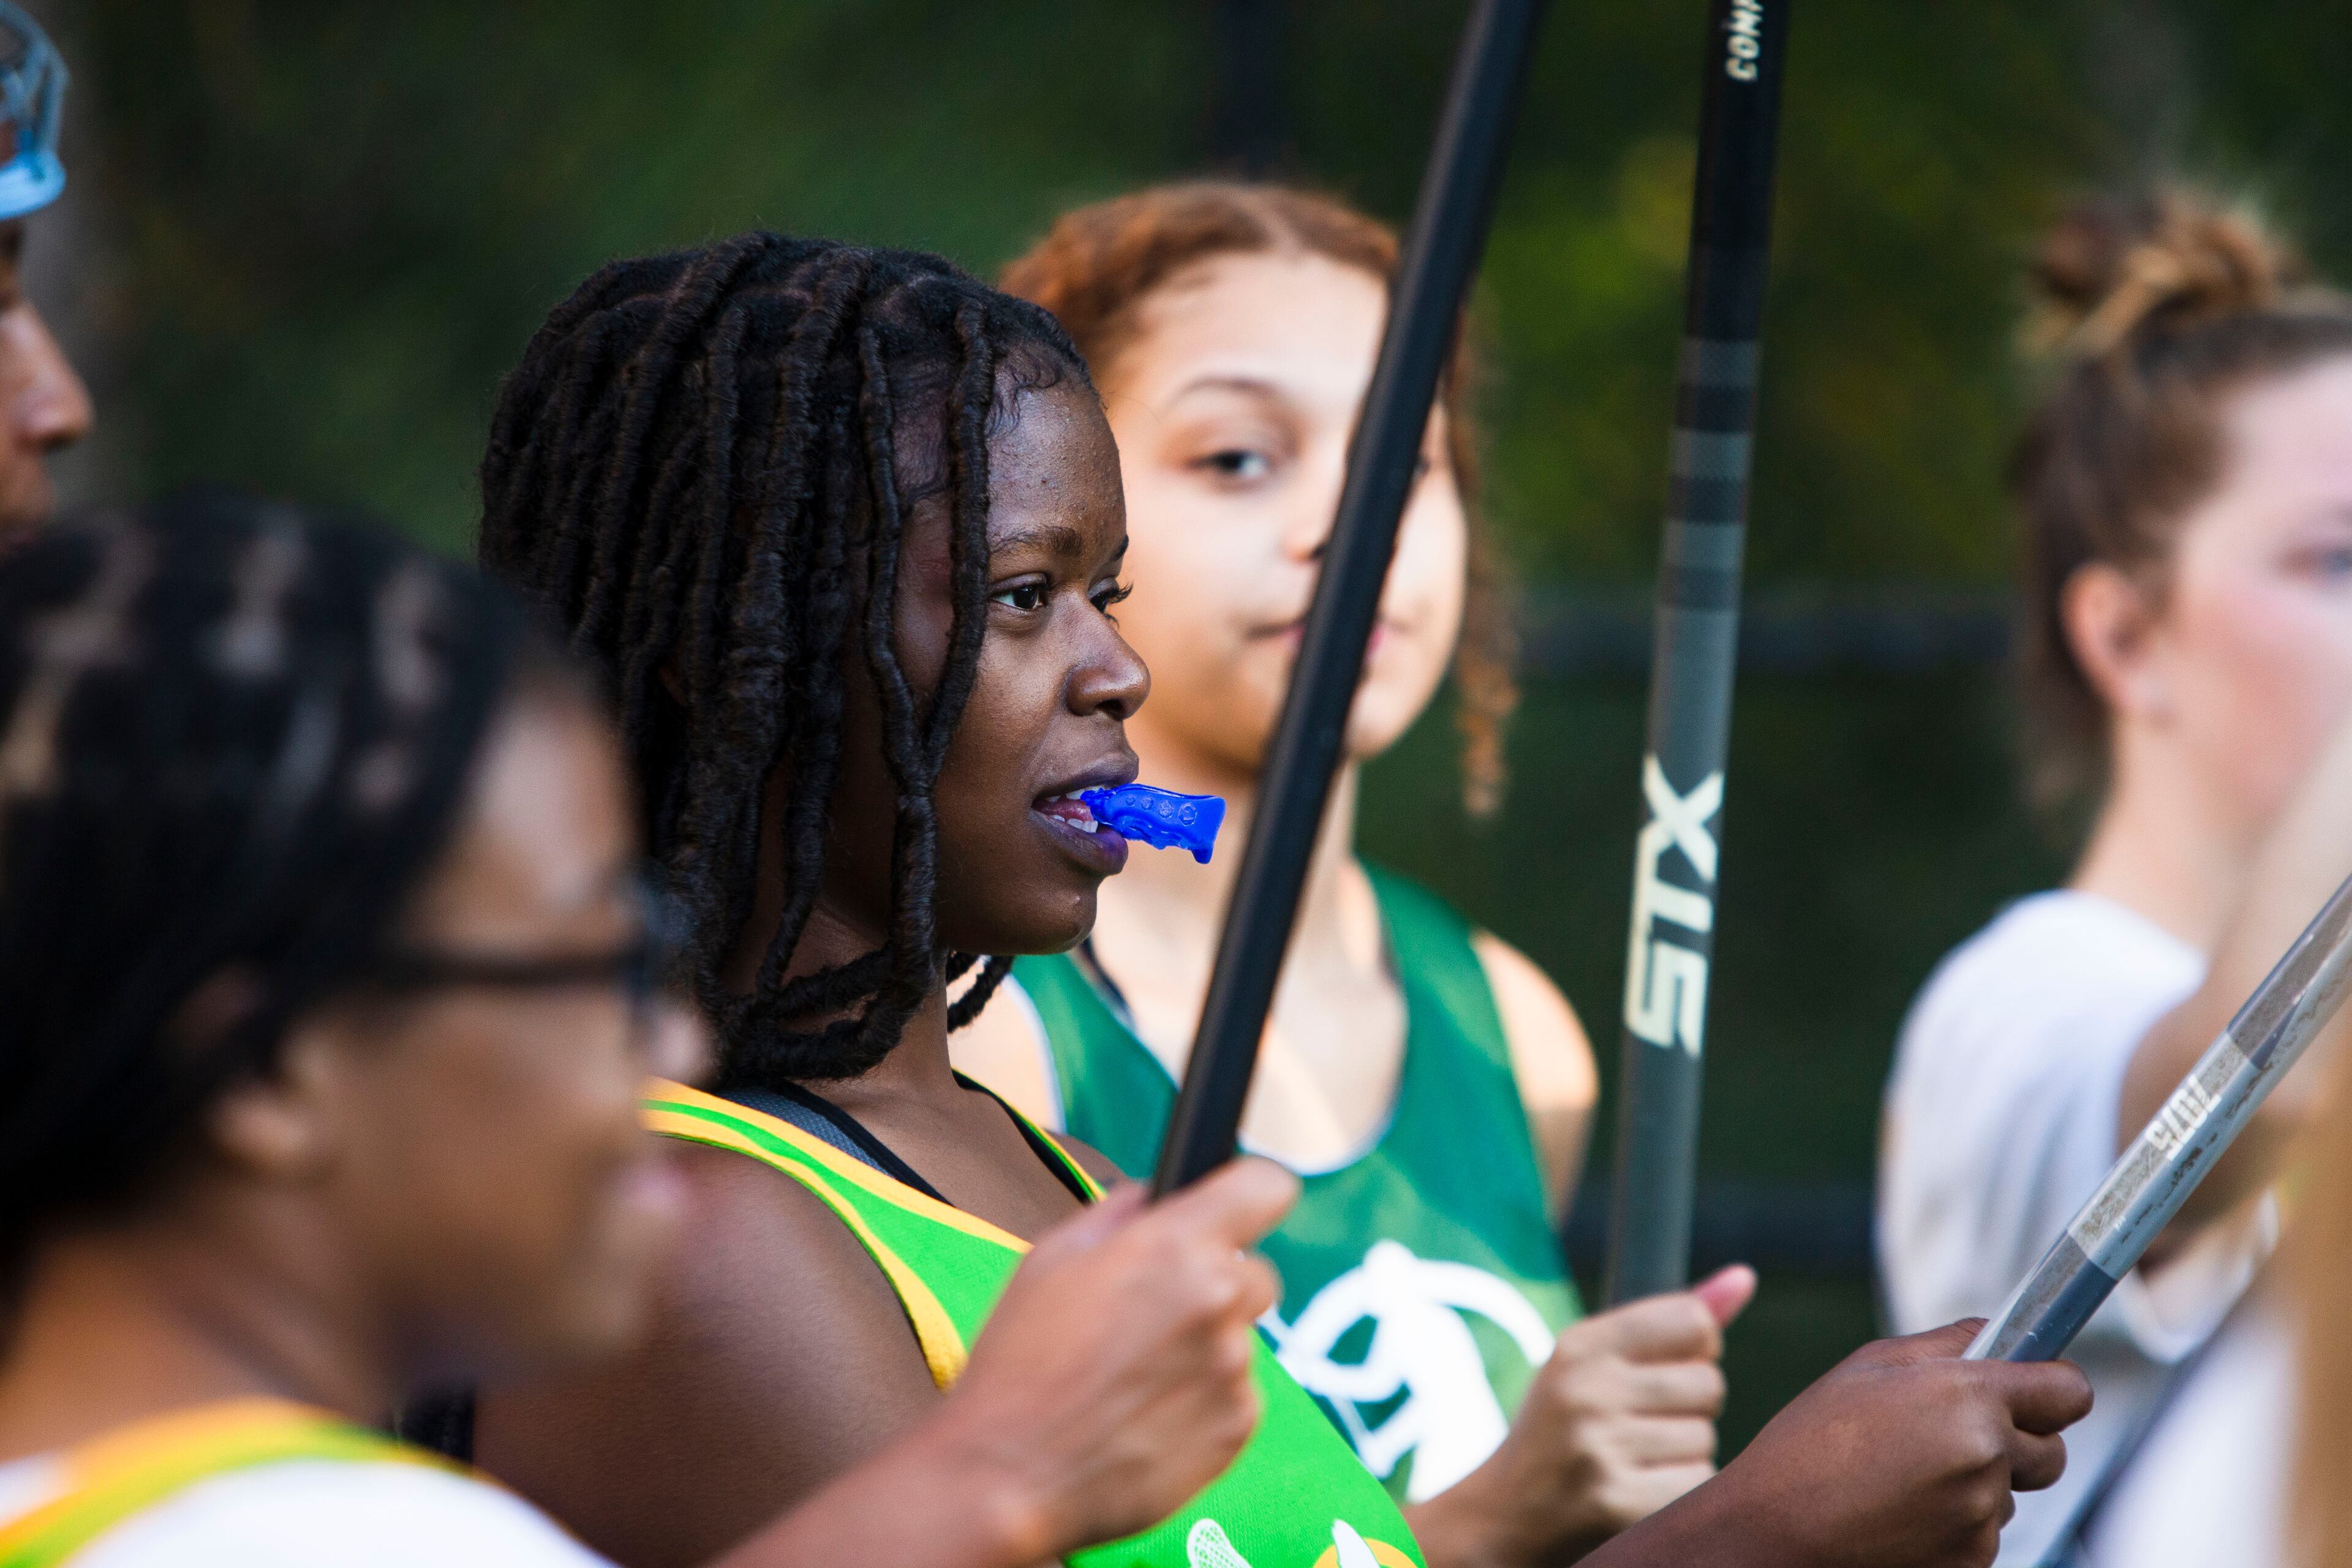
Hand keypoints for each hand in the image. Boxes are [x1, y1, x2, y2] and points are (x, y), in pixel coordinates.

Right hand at [913, 1159, 1298, 1562]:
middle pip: (1257, 1273)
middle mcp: (1218, 1303)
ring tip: (1133, 1377)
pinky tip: (1145, 1413)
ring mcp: (1233, 1371)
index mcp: (1175, 1248)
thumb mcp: (1052, 1257)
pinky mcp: (1235, 1429)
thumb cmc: (1019, 1362)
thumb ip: (1121, 1212)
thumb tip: (1161, 1196)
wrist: (1007, 1477)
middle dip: (1216, 1284)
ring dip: (1203, 1347)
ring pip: (1239, 1338)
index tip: (1235, 1210)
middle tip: (1154, 1314)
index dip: (1250, 1194)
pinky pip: (1235, 1395)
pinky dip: (1202, 1399)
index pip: (1266, 1187)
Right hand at [1408, 1267, 1753, 1566]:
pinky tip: (1641, 1495)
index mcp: (1580, 1345)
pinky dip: (1682, 1495)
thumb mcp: (1597, 1365)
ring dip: (1685, 1456)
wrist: (1501, 1519)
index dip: (1696, 1350)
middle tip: (1641, 1428)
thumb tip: (1745, 1276)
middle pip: (1708, 1383)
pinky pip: (1698, 1485)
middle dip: (1690, 1409)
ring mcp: (1599, 1448)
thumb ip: (1672, 1322)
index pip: (1693, 1320)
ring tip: (1635, 1463)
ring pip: (1706, 1439)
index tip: (1667, 1371)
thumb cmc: (1564, 1430)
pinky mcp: (1618, 1504)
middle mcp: (1586, 1389)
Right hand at [1590, 1320, 2090, 1567]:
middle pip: (2051, 1452)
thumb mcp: (1870, 1366)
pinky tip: (1901, 1511)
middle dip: (2016, 1440)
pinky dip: (1953, 1523)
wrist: (1773, 1534)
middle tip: (1952, 1434)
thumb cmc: (1810, 1444)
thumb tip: (2000, 1337)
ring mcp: (1981, 1518)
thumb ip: (1949, 1345)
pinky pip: (1982, 1532)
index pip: (2069, 1391)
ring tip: (1902, 1477)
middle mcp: (1986, 1458)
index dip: (2052, 1387)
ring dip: (1974, 1484)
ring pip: (2009, 1494)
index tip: (2034, 1389)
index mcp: (1967, 1397)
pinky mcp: (1972, 1563)